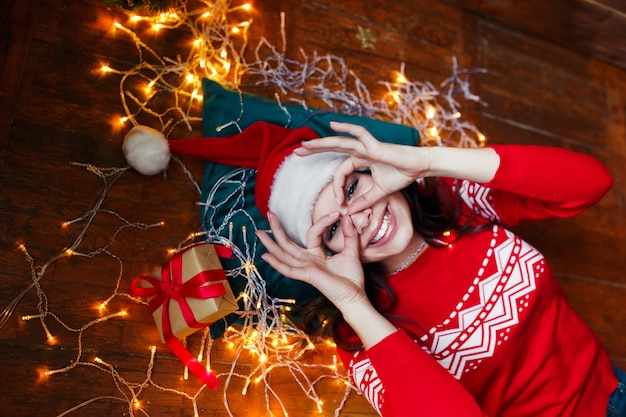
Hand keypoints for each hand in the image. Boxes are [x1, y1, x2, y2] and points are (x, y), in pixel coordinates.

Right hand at [255, 211, 368, 311]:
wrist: (355, 296)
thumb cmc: (352, 278)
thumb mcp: (352, 251)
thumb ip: (349, 235)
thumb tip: (346, 217)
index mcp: (316, 255)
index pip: (313, 233)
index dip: (323, 221)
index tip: (337, 213)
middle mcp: (308, 261)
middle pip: (288, 244)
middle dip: (278, 229)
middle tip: (270, 214)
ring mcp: (305, 269)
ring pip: (284, 254)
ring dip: (271, 243)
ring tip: (259, 232)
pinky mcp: (307, 276)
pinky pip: (289, 269)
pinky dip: (277, 263)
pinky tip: (266, 256)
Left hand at [295, 121, 429, 213]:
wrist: (419, 167)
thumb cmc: (402, 175)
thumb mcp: (379, 192)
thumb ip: (364, 201)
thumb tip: (349, 212)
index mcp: (361, 159)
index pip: (342, 171)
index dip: (338, 186)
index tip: (340, 201)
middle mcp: (361, 150)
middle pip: (333, 148)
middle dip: (315, 150)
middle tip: (297, 152)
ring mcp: (367, 146)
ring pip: (340, 143)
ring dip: (321, 143)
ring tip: (304, 144)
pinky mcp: (375, 146)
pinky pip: (359, 134)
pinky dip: (346, 128)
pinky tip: (332, 125)